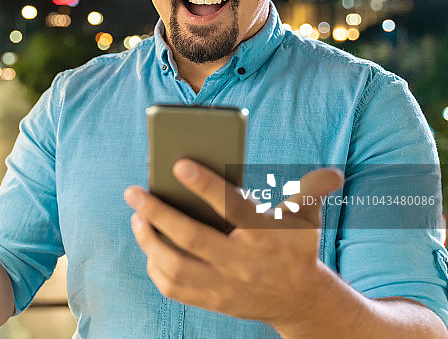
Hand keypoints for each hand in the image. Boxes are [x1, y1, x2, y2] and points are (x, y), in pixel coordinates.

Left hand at [125, 160, 343, 327]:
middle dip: (157, 213)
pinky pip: (174, 289)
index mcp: (265, 236)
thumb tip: (332, 173)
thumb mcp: (307, 219)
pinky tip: (148, 243)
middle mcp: (243, 263)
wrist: (301, 301)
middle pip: (192, 238)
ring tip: (136, 217)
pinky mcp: (213, 302)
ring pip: (176, 267)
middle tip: (133, 192)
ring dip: (149, 241)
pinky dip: (155, 267)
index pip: (233, 207)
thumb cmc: (295, 247)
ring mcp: (225, 286)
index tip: (178, 164)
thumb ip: (310, 192)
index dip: (205, 186)